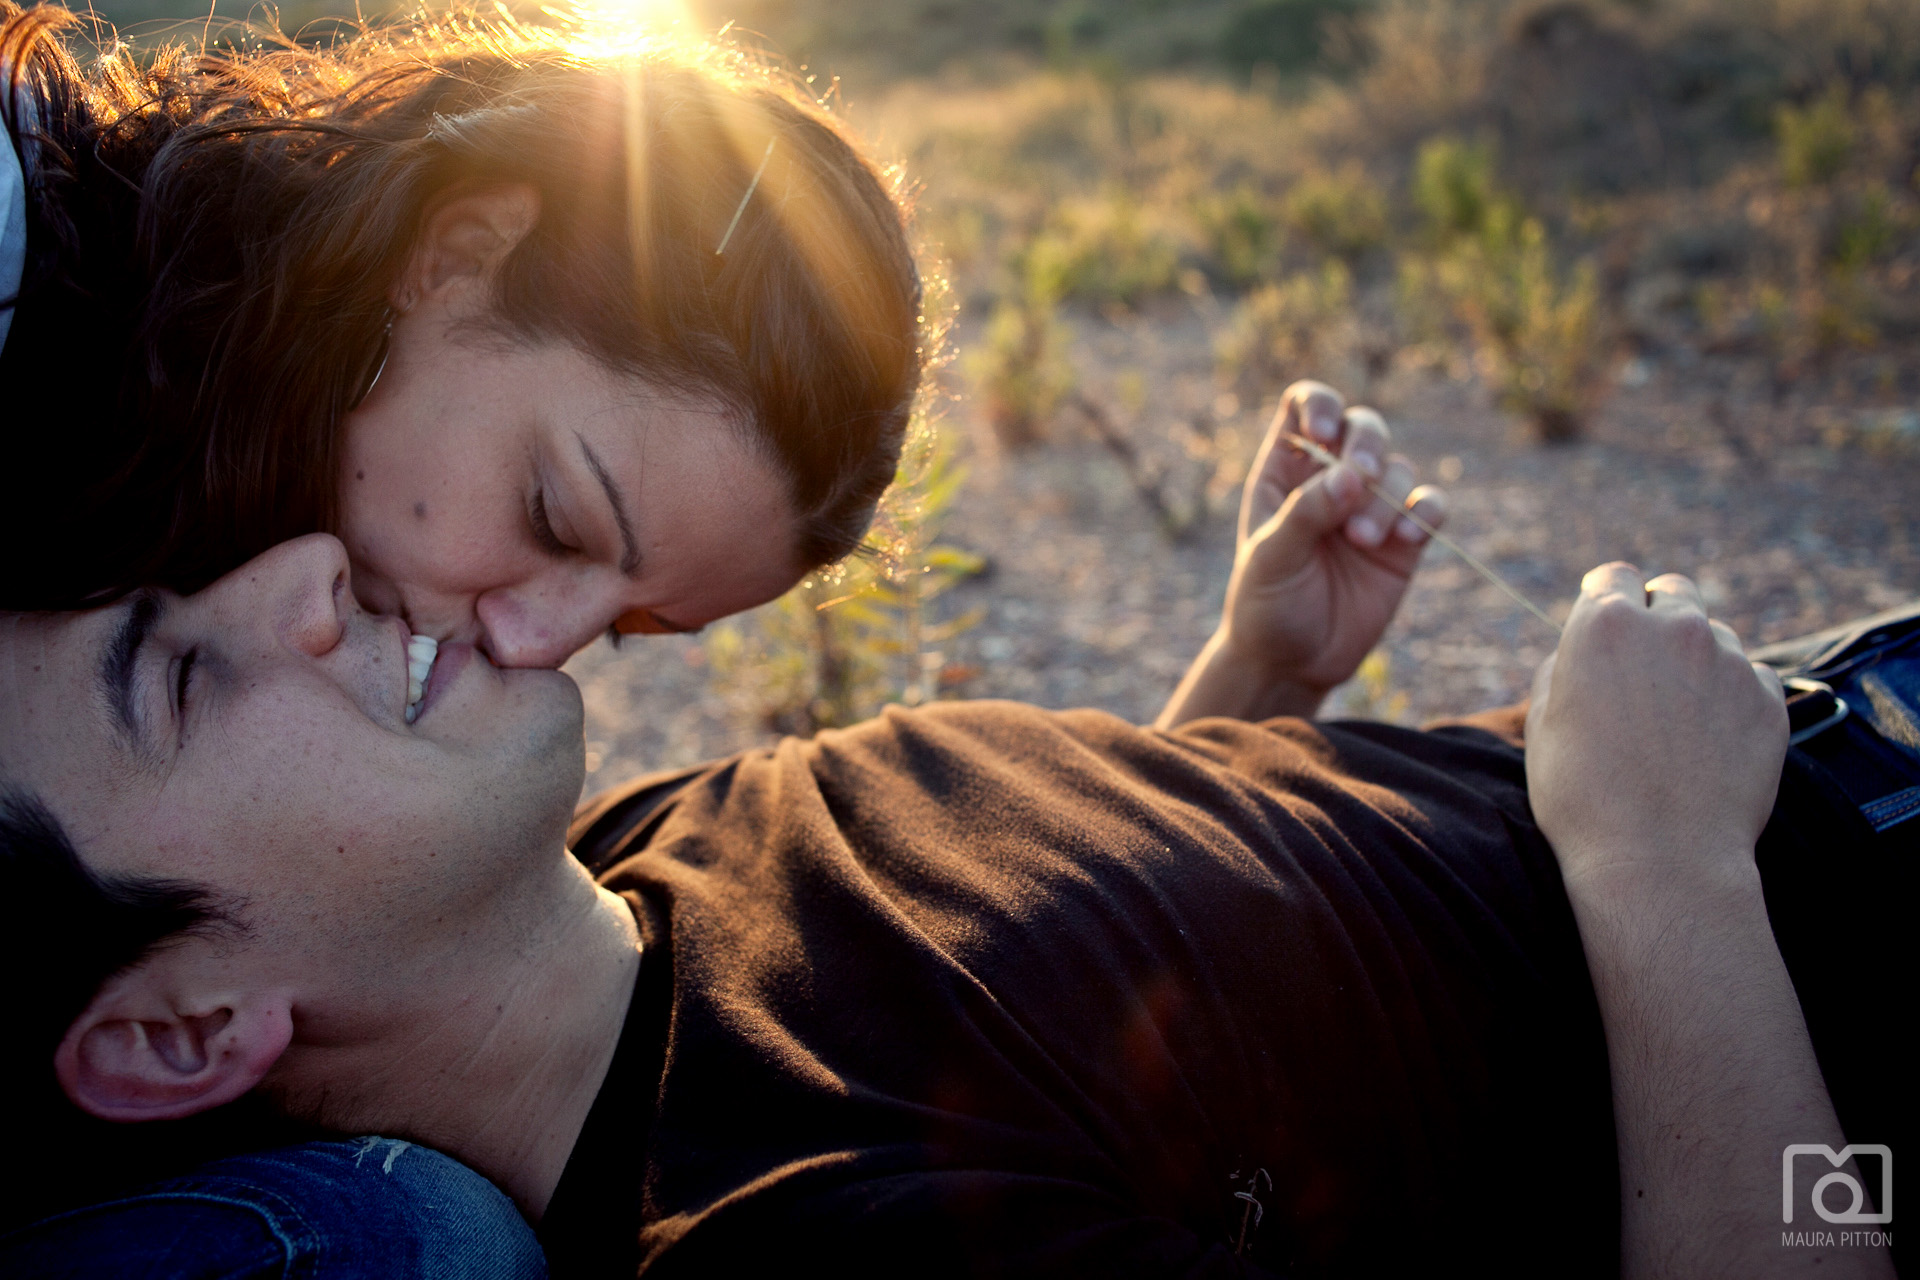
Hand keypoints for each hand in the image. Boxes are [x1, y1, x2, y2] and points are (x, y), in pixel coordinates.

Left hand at [1217, 381, 1447, 705]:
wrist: (1293, 663)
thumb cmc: (1265, 605)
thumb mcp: (1271, 558)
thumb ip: (1305, 514)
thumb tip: (1351, 477)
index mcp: (1285, 472)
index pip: (1305, 406)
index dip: (1319, 404)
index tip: (1324, 431)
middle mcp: (1330, 481)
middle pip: (1362, 427)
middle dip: (1367, 446)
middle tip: (1360, 479)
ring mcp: (1369, 508)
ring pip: (1397, 467)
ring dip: (1387, 497)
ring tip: (1363, 541)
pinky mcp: (1402, 540)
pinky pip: (1428, 506)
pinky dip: (1426, 512)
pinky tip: (1408, 538)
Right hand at [1524, 563, 1787, 896]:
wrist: (1658, 861)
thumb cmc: (1583, 798)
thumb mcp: (1541, 724)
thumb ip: (1562, 668)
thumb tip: (1578, 653)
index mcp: (1606, 627)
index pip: (1612, 578)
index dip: (1606, 600)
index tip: (1606, 626)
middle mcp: (1674, 629)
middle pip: (1672, 590)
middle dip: (1657, 617)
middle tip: (1644, 667)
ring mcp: (1729, 662)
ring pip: (1714, 636)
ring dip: (1695, 660)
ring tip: (1676, 720)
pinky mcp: (1769, 700)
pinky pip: (1751, 679)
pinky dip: (1732, 698)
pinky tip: (1709, 743)